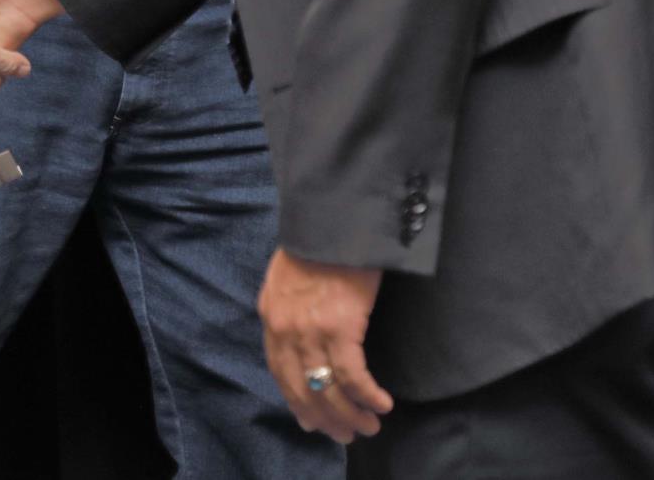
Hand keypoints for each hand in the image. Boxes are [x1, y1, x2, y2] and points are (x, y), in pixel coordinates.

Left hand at [258, 248, 391, 444]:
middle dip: (324, 418)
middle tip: (344, 436)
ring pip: (328, 388)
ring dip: (350, 414)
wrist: (330, 216)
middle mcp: (285, 329)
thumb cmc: (316, 241)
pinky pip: (352, 375)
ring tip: (368, 428)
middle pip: (302, 388)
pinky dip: (367, 395)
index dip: (297, 401)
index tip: (312, 422)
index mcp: (271, 316)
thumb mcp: (287, 277)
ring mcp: (310, 330)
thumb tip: (300, 339)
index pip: (280, 372)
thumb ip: (288, 309)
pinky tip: (382, 405)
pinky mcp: (339, 327)